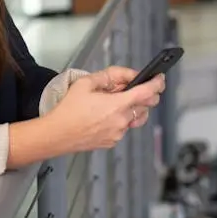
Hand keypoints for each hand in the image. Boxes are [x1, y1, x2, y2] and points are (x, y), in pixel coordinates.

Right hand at [44, 66, 165, 152]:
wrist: (56, 134)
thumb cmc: (68, 110)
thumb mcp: (85, 83)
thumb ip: (108, 76)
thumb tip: (125, 76)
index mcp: (117, 105)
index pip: (147, 92)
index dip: (157, 83)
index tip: (160, 78)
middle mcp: (122, 120)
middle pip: (146, 106)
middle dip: (145, 95)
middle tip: (132, 88)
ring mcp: (118, 133)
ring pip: (136, 118)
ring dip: (133, 108)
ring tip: (115, 102)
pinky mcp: (112, 142)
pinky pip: (124, 127)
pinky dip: (121, 119)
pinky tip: (105, 115)